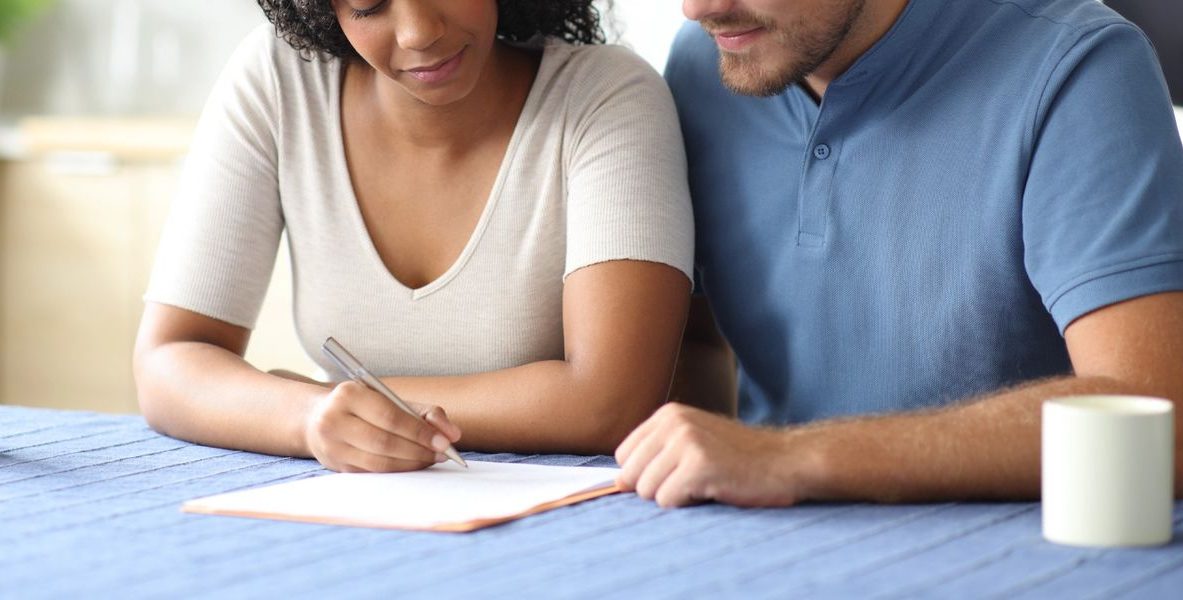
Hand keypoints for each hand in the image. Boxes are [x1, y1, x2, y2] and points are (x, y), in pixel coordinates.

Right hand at [304, 381, 461, 472]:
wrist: (318, 418)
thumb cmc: (364, 406)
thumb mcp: (392, 399)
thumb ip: (427, 413)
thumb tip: (453, 434)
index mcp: (348, 394)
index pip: (390, 417)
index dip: (419, 432)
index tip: (444, 442)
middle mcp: (334, 420)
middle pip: (384, 443)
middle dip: (418, 451)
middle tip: (442, 454)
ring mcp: (332, 446)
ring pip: (379, 463)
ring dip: (411, 464)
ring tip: (431, 459)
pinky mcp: (336, 466)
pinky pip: (373, 473)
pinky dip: (398, 471)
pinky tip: (413, 465)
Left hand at [615, 403, 804, 507]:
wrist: (786, 461)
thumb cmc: (739, 459)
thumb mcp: (693, 443)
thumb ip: (656, 456)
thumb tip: (616, 483)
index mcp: (668, 414)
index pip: (623, 455)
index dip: (644, 473)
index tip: (674, 474)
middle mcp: (673, 422)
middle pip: (630, 474)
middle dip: (656, 488)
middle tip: (692, 482)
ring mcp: (686, 442)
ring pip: (646, 490)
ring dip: (673, 497)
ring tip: (704, 484)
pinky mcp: (699, 466)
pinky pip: (667, 499)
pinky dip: (687, 504)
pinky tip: (712, 490)